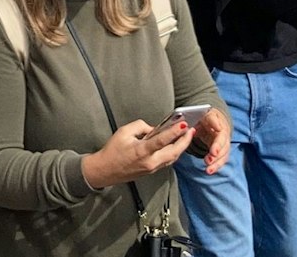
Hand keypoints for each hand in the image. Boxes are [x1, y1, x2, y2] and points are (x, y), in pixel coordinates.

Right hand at [82, 118, 196, 189]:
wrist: (105, 170)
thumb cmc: (112, 150)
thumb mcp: (124, 132)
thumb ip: (141, 126)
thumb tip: (154, 128)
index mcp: (142, 151)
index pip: (162, 141)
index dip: (174, 132)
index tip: (184, 125)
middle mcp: (150, 162)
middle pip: (173, 152)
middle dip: (185, 141)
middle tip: (191, 130)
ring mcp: (152, 168)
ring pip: (173, 158)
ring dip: (181, 147)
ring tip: (187, 136)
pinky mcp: (152, 171)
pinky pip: (167, 161)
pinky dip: (174, 152)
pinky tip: (177, 145)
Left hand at [190, 108, 231, 175]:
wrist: (212, 121)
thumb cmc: (208, 118)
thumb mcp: (207, 114)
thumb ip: (212, 119)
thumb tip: (218, 127)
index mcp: (222, 126)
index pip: (221, 136)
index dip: (218, 145)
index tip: (213, 152)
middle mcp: (225, 137)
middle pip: (224, 148)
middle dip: (217, 156)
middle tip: (208, 161)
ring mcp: (224, 145)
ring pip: (223, 156)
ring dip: (217, 164)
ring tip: (208, 170)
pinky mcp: (221, 152)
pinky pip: (220, 160)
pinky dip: (216, 166)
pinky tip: (210, 171)